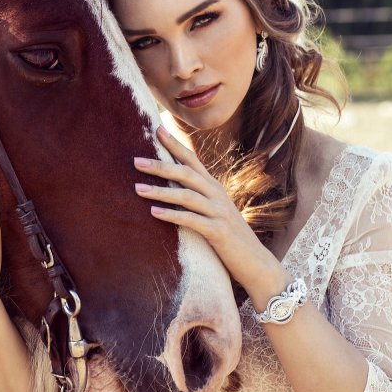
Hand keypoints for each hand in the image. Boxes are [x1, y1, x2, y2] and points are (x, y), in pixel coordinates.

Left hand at [133, 126, 285, 297]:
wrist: (255, 261)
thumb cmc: (229, 235)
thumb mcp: (213, 210)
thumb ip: (197, 195)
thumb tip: (172, 184)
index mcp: (214, 187)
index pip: (192, 160)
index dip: (175, 145)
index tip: (157, 129)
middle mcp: (217, 195)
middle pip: (186, 174)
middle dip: (160, 166)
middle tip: (136, 161)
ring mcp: (219, 212)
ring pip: (186, 196)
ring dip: (160, 192)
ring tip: (138, 188)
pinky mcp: (218, 232)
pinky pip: (192, 220)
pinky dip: (172, 216)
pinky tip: (154, 213)